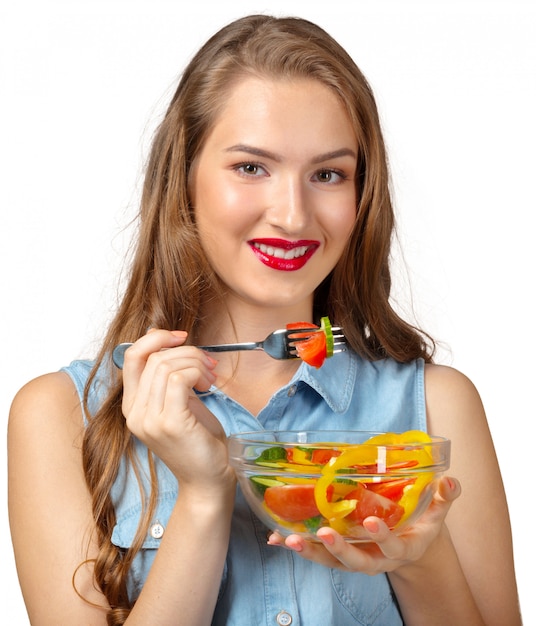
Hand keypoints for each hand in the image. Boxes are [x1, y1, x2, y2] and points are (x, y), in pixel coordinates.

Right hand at [120, 329, 234, 491]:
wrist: (208, 480)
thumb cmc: (197, 441)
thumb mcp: (179, 401)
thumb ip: (169, 376)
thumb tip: (167, 340)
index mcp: (132, 406)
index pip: (131, 356)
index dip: (156, 339)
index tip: (180, 337)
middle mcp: (134, 413)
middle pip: (153, 357)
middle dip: (187, 352)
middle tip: (209, 364)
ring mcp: (149, 419)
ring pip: (167, 365)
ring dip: (196, 362)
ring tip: (210, 377)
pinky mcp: (170, 423)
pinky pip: (179, 378)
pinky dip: (197, 373)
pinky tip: (208, 385)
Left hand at [267, 476, 460, 574]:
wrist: (410, 546)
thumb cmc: (420, 523)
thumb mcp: (437, 512)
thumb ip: (444, 498)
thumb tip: (450, 481)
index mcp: (403, 548)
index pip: (394, 546)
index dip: (383, 536)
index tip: (372, 522)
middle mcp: (377, 558)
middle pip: (358, 562)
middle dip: (340, 550)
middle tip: (323, 533)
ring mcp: (357, 558)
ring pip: (332, 562)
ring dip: (310, 551)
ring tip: (288, 539)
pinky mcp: (339, 554)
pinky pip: (317, 554)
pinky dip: (298, 546)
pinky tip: (276, 537)